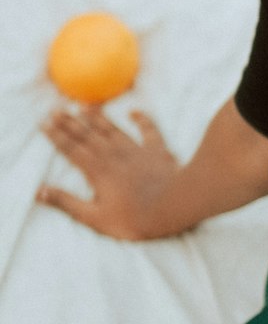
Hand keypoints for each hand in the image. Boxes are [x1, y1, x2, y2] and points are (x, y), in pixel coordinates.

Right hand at [38, 107, 182, 239]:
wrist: (172, 206)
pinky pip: (149, 130)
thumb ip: (67, 203)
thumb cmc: (133, 218)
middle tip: (55, 108)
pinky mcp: (157, 150)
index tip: (43, 122)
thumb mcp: (94, 217)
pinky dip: (142, 119)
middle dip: (70, 122)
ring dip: (98, 117)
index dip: (56, 135)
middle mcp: (113, 155)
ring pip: (112, 129)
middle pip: (87, 135)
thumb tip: (40, 190)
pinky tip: (134, 111)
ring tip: (84, 105)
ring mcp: (136, 150)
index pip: (71, 149)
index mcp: (97, 170)